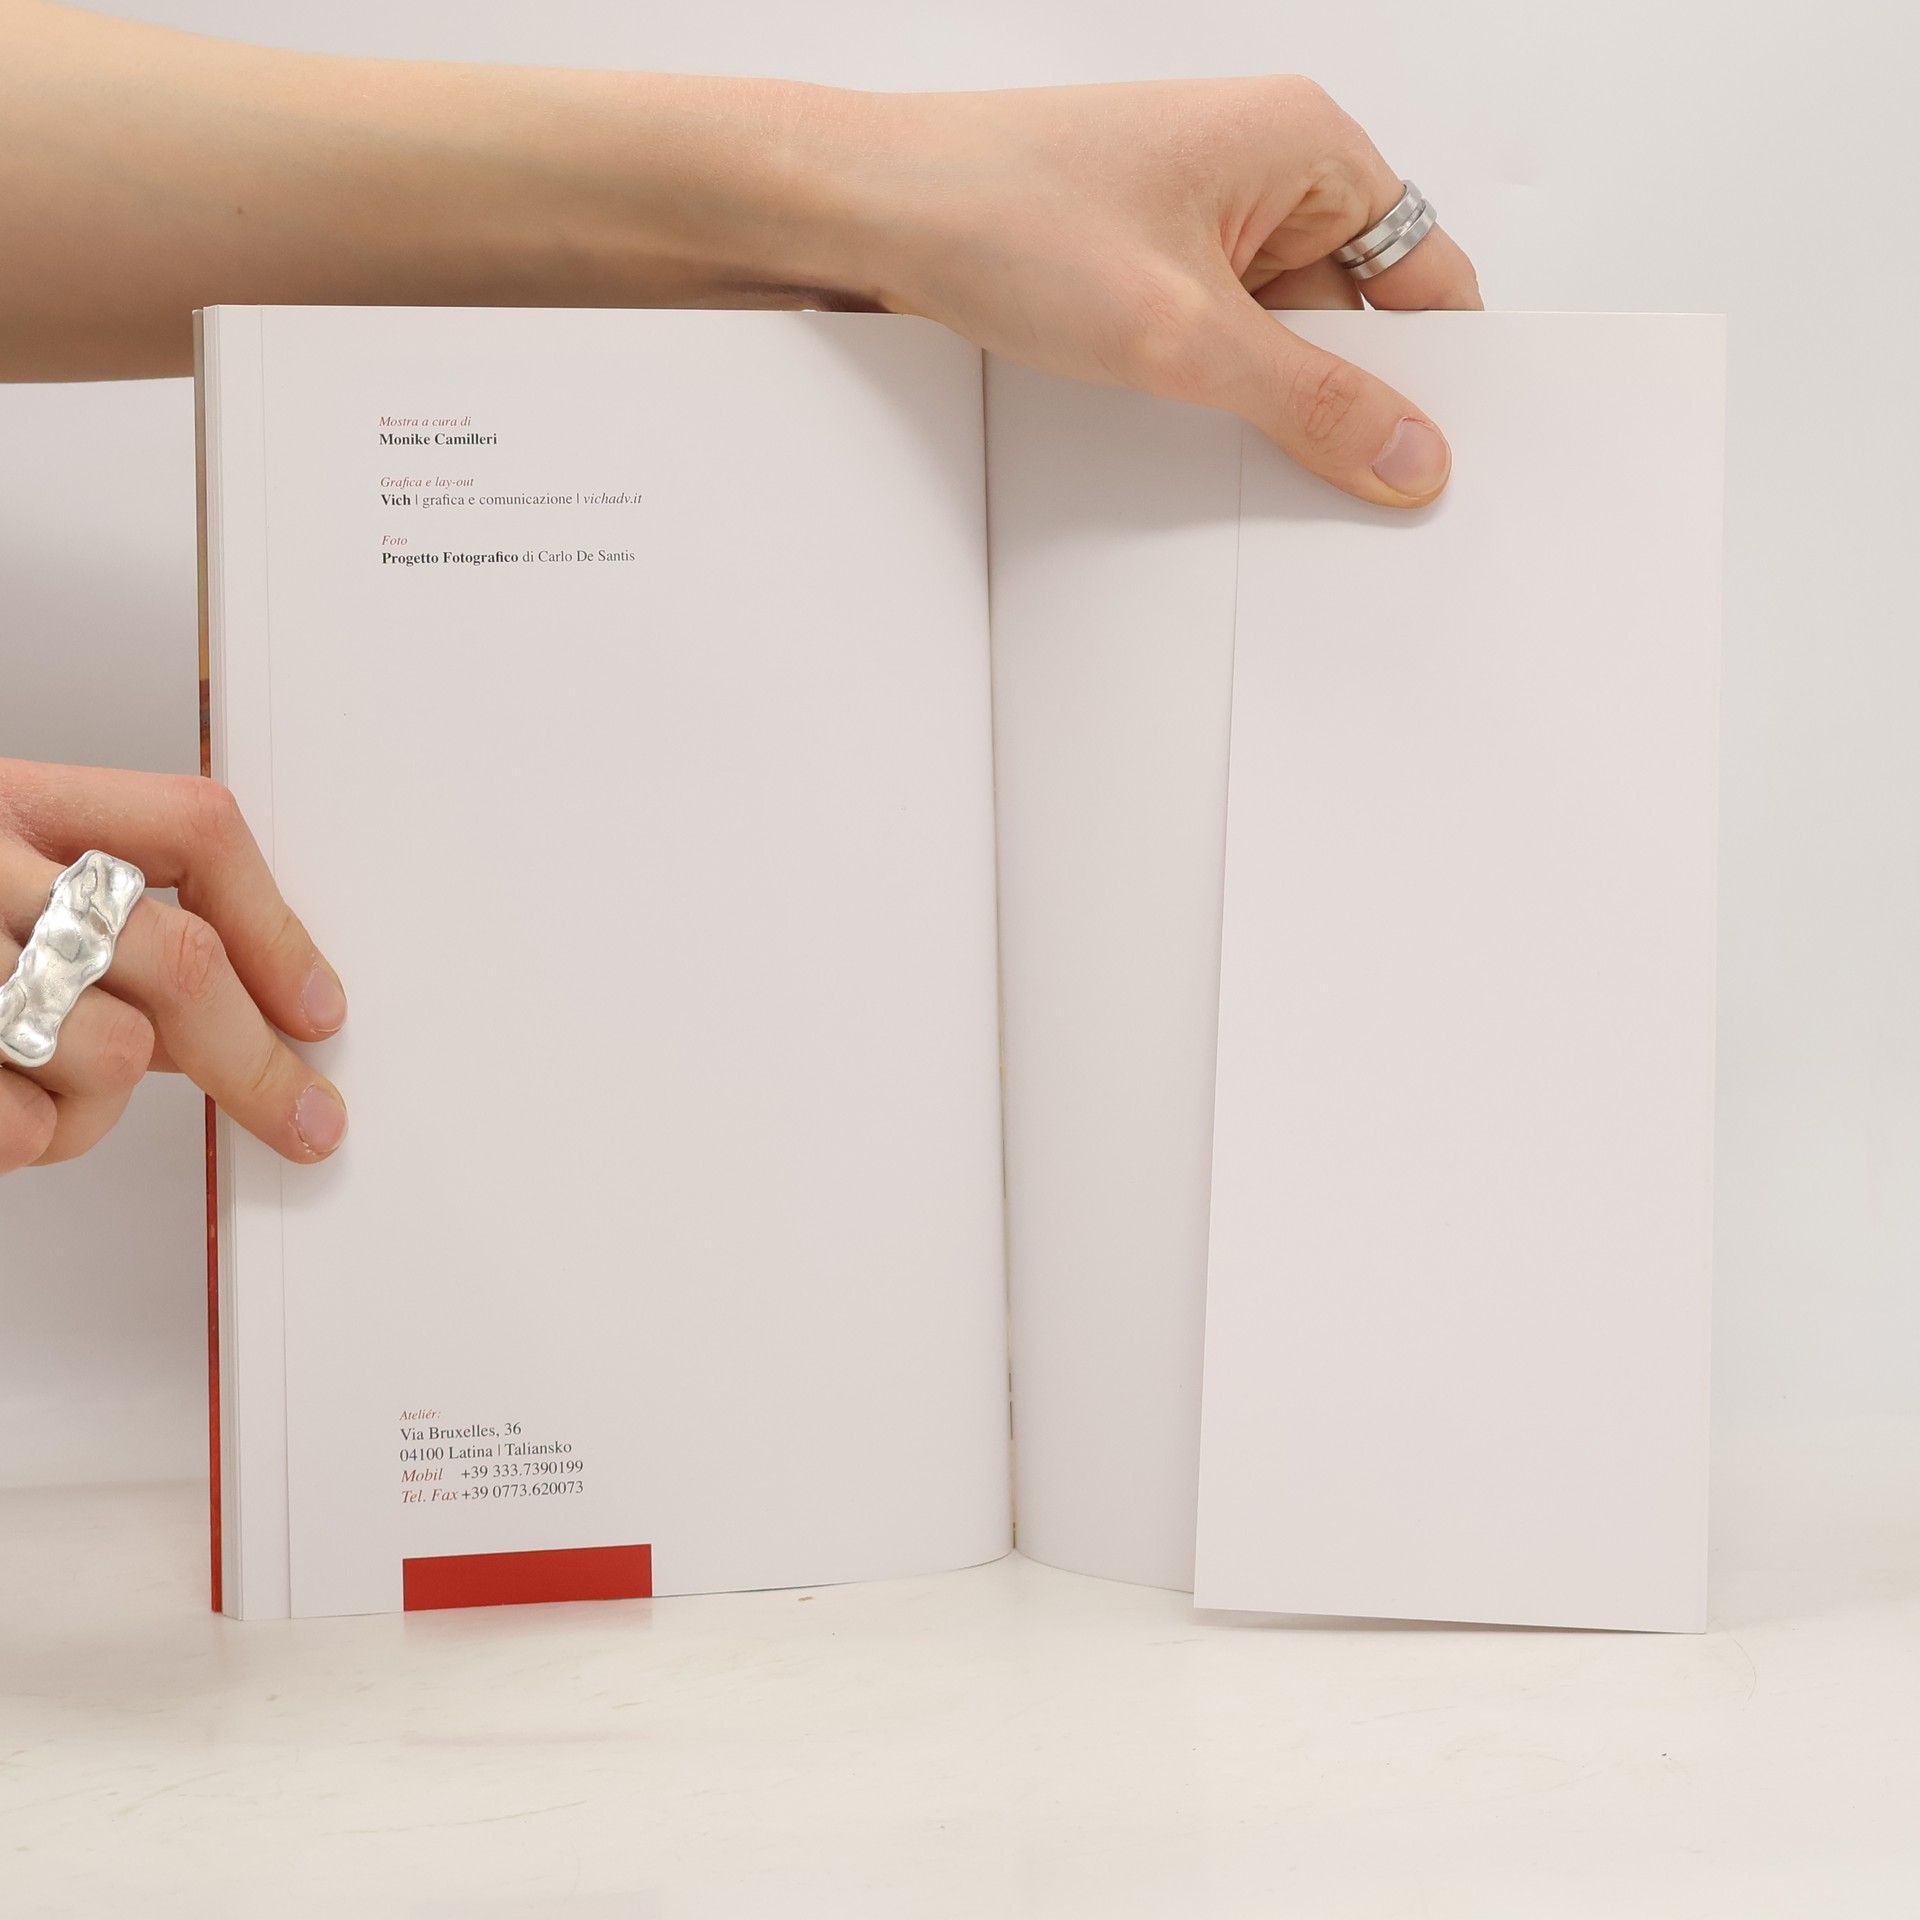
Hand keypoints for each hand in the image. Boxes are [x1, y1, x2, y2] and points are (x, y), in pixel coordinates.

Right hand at [0, 760, 346, 1172]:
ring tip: (42, 1083)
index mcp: (4, 800)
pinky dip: (30, 1137)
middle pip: (178, 957)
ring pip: (114, 1054)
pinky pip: (27, 1127)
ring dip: (103, 1100)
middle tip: (305, 1115)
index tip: (318, 1006)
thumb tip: (260, 1002)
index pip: (191, 830)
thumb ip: (102, 913)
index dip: (278, 926)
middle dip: (256, 1059)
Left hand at [851, 78, 1481, 506]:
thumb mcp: (1182, 335)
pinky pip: (1214, 336)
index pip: (1425, 271)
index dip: (1438, 370)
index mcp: (1304, 145)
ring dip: (1266, 398)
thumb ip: (1309, 402)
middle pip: (1354, 311)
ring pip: (1278, 332)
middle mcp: (1261, 170)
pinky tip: (1186, 428)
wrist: (866, 210)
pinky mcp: (1145, 259)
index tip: (1437, 455)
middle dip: (1345, 395)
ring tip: (1234, 445)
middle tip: (1345, 486)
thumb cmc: (1003, 215)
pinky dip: (1211, 388)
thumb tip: (1408, 453)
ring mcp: (1199, 217)